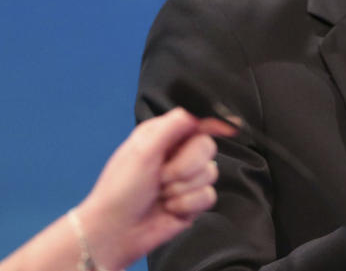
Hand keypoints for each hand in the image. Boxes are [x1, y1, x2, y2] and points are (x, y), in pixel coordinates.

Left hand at [73, 108, 233, 269]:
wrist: (116, 230)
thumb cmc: (120, 189)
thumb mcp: (142, 150)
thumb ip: (171, 127)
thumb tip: (196, 114)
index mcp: (163, 135)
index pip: (196, 122)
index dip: (214, 123)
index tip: (230, 127)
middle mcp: (176, 154)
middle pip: (207, 146)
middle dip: (186, 165)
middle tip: (162, 176)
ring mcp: (185, 179)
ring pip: (211, 173)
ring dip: (183, 188)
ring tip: (161, 194)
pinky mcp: (192, 202)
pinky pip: (209, 196)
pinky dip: (187, 204)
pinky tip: (169, 208)